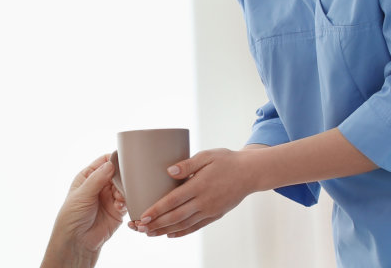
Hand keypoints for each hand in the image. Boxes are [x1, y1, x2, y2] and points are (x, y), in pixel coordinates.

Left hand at [50, 153, 126, 254]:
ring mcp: (109, 198)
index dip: (113, 160)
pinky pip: (127, 201)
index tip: (123, 161)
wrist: (77, 242)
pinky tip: (119, 207)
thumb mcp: (82, 195)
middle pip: (117, 174)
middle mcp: (100, 186)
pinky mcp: (117, 211)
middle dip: (122, 177)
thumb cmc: (72, 217)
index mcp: (87, 177)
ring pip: (124, 187)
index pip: (103, 162)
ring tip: (118, 199)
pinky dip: (126, 202)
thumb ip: (97, 179)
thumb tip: (111, 164)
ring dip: (123, 191)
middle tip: (122, 183)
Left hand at [133, 147, 258, 237]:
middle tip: (139, 228)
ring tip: (150, 233)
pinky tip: (170, 234)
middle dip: (156, 224)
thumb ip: (188, 163)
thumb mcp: (208, 155)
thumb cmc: (227, 161)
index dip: (156, 210)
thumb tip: (169, 171)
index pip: (173, 200)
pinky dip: (182, 232)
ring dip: (165, 230)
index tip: (142, 216)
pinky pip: (196, 227)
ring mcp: (210, 210)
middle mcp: (204, 201)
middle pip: (175, 216)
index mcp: (199, 185)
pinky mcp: (215, 215)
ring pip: (184, 224)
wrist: (251, 173)